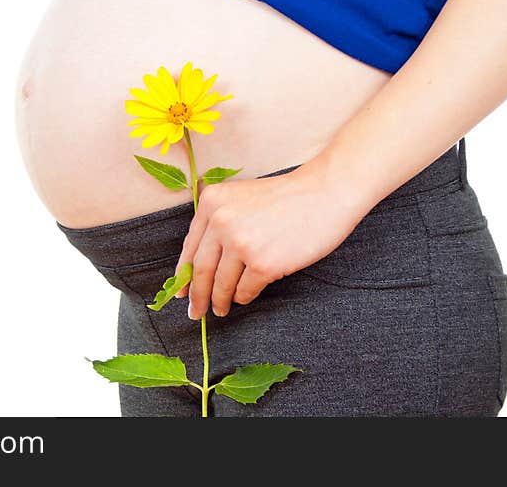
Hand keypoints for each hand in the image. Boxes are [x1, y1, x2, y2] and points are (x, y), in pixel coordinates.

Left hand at [176, 158, 370, 318]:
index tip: (181, 292)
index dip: (184, 274)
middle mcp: (221, 222)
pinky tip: (243, 299)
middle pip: (201, 270)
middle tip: (196, 312)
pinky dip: (243, 297)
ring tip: (221, 309)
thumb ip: (218, 219)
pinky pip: (245, 291)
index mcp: (212, 203)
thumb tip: (196, 263)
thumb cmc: (285, 198)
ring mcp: (241, 244)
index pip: (190, 247)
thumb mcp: (240, 196)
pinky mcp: (263, 264)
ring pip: (221, 284)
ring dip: (220, 300)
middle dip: (197, 296)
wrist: (324, 194)